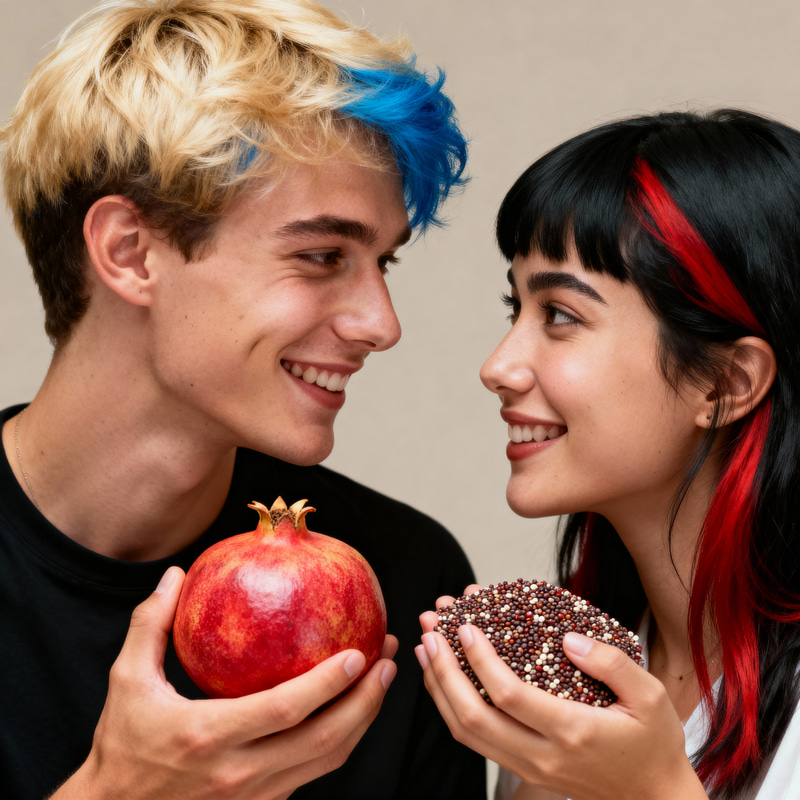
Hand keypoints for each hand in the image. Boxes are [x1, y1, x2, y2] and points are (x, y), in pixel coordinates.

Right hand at [51, 566, 396, 799]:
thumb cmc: (121, 743)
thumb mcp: (127, 680)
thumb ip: (150, 624)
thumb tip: (174, 575)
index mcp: (209, 735)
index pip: (284, 710)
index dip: (327, 684)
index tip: (357, 652)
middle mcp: (239, 772)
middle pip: (322, 741)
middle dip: (365, 700)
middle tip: (386, 660)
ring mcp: (254, 796)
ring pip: (326, 761)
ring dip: (362, 720)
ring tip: (382, 678)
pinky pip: (313, 772)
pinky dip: (340, 741)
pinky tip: (351, 707)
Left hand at [417, 592, 706, 799]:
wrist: (656, 798)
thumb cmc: (653, 743)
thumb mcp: (649, 696)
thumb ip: (611, 663)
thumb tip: (568, 638)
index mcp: (573, 732)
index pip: (510, 696)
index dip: (480, 660)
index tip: (465, 627)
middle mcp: (544, 756)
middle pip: (473, 718)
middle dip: (443, 671)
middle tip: (431, 631)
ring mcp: (530, 768)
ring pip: (466, 733)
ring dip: (439, 688)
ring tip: (426, 648)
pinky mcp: (524, 770)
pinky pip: (476, 741)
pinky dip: (451, 708)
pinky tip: (445, 678)